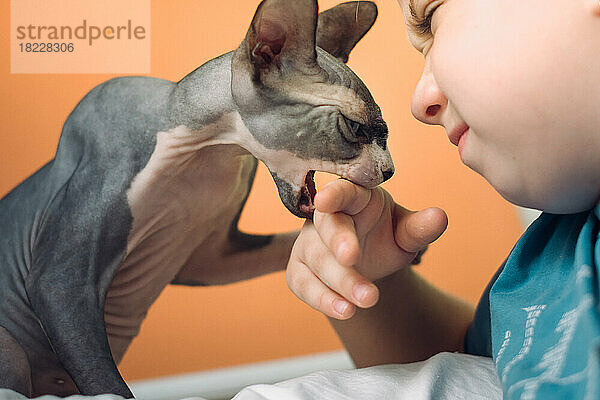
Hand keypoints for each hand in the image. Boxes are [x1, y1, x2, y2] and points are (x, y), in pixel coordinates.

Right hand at [286, 179, 447, 318]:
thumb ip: (419, 227)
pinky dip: (322, 299)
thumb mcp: (405, 232)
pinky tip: (345, 311)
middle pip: (327, 227)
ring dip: (340, 280)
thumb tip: (440, 217)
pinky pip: (303, 283)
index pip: (342, 191)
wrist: (369, 260)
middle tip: (352, 257)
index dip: (333, 195)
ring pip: (316, 259)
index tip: (325, 200)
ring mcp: (309, 243)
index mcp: (353, 198)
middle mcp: (325, 218)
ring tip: (367, 299)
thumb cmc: (385, 235)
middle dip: (338, 241)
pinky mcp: (299, 269)